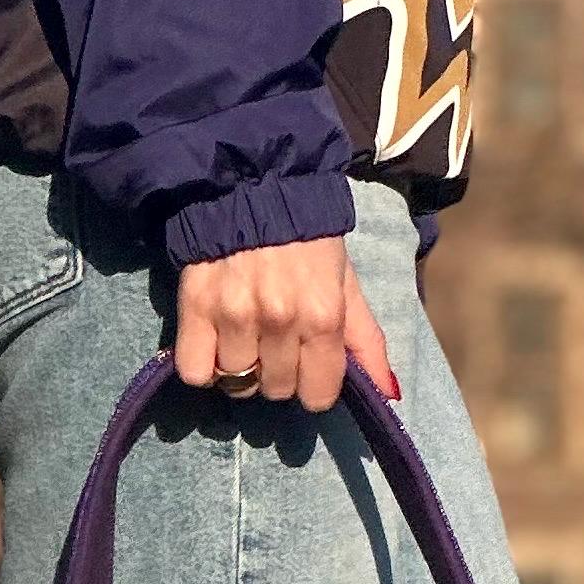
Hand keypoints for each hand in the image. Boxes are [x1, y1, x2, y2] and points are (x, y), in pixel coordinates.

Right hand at [174, 236, 396, 410]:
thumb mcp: (348, 286)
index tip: (307, 362)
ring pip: (238, 384)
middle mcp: (280, 321)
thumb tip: (388, 395)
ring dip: (242, 367)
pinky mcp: (195, 307)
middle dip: (279, 372)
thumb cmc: (308, 240)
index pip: (317, 397)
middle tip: (274, 338)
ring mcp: (235, 315)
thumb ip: (367, 343)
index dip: (313, 384)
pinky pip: (195, 372)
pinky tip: (215, 342)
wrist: (253, 186)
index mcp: (323, 317)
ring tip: (245, 334)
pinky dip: (203, 366)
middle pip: (277, 390)